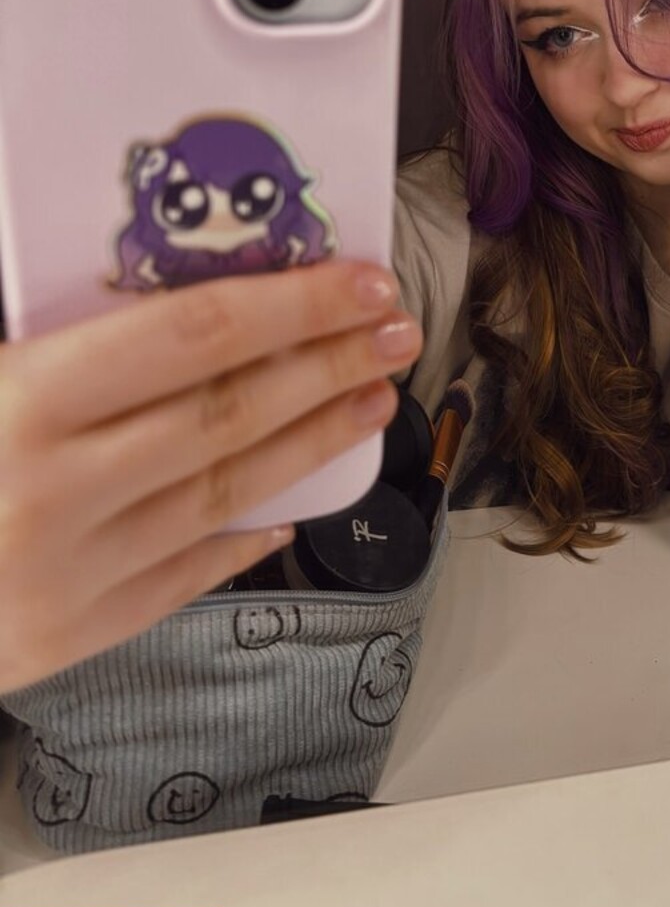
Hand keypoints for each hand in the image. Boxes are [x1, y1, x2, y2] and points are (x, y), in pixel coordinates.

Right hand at [0, 260, 422, 691]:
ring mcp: (72, 572)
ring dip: (315, 442)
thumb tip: (131, 269)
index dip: (291, 303)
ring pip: (228, 491)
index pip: (192, 336)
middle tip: (395, 330)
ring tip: (372, 399)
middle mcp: (57, 489)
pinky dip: (247, 535)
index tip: (359, 280)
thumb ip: (33, 322)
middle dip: (328, 364)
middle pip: (230, 412)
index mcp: (18, 404)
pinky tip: (293, 504)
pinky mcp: (71, 637)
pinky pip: (186, 576)